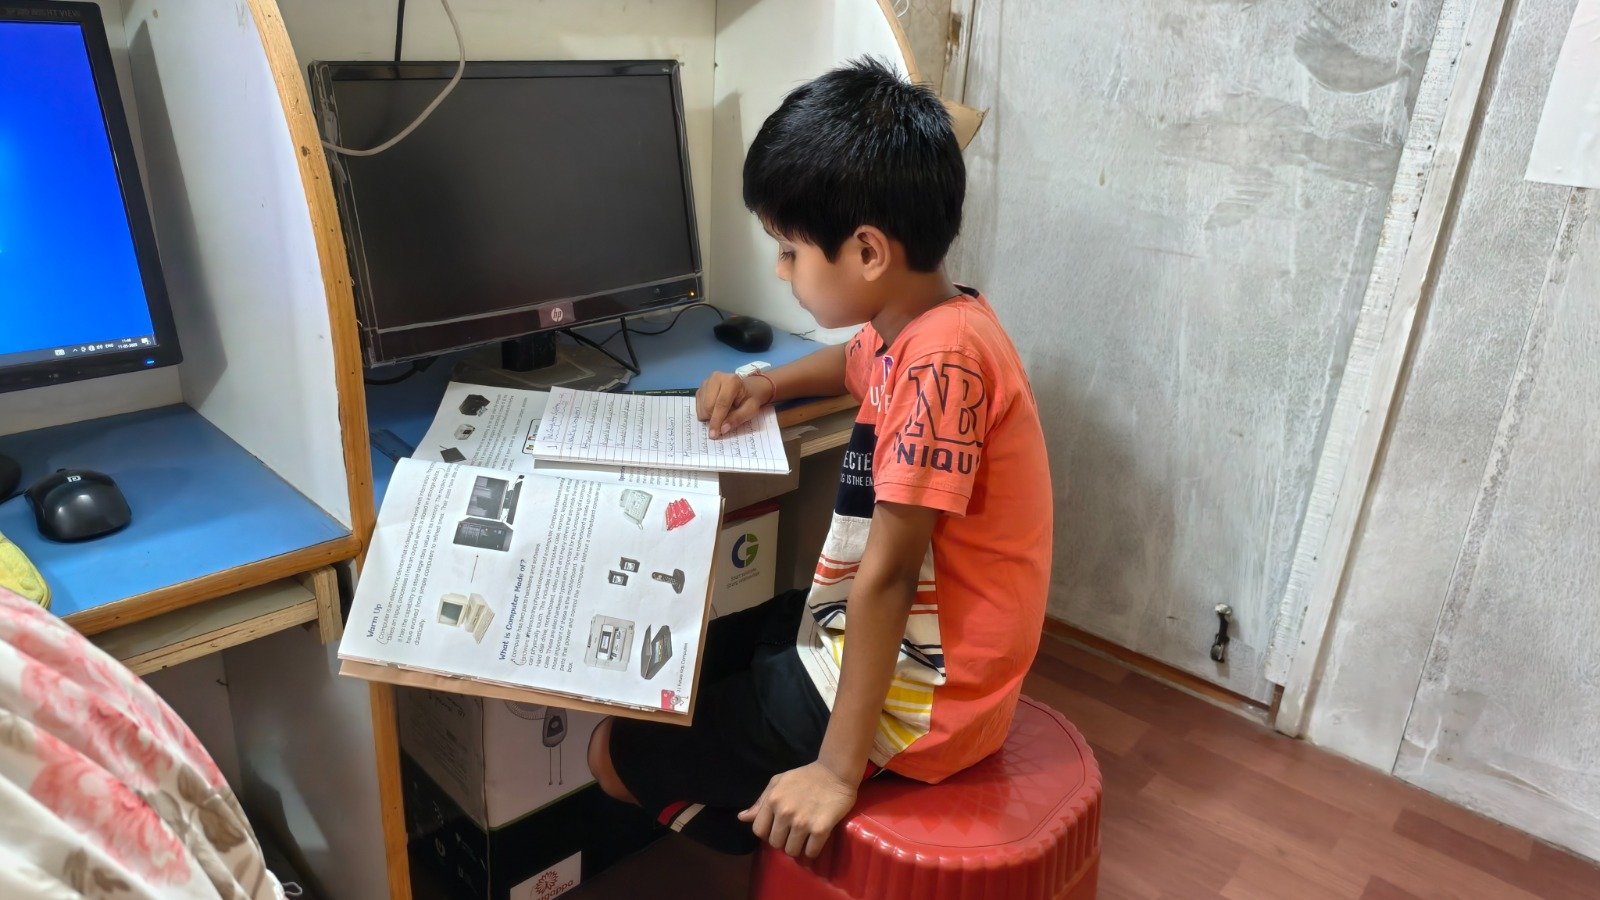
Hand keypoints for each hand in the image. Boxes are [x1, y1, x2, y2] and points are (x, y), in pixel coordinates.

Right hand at [696, 371, 773, 437]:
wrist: (747, 389)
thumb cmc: (750, 399)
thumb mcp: (750, 410)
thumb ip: (737, 419)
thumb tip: (722, 430)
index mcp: (731, 381)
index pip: (721, 404)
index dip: (717, 421)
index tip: (714, 435)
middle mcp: (716, 378)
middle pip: (708, 406)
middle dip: (714, 419)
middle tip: (724, 421)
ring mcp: (706, 382)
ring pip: (701, 408)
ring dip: (709, 416)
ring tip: (723, 413)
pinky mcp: (700, 387)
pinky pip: (698, 407)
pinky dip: (705, 412)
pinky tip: (715, 409)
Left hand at [738, 762, 857, 858]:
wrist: (835, 772)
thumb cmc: (805, 776)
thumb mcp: (778, 782)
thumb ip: (761, 801)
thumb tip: (742, 818)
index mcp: (772, 800)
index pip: (759, 831)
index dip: (767, 833)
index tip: (778, 829)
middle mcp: (785, 813)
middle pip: (775, 843)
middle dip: (783, 841)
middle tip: (793, 834)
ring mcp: (802, 822)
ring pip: (792, 851)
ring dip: (798, 848)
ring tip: (804, 839)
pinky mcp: (820, 828)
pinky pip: (811, 852)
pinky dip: (811, 851)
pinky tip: (814, 842)